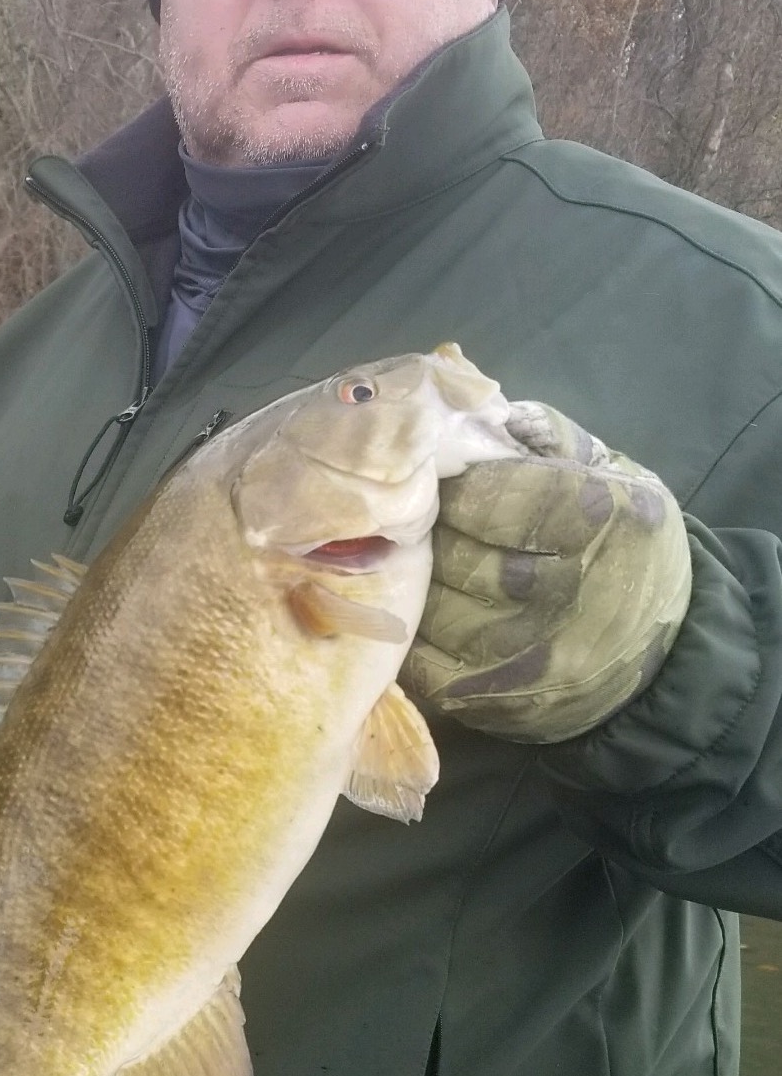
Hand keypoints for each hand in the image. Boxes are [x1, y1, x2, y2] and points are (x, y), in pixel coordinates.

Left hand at [402, 401, 692, 742]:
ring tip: (421, 563)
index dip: (451, 484)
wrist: (661, 659)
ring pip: (427, 602)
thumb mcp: (609, 473)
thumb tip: (453, 373)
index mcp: (600, 518)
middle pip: (448, 549)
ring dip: (414, 580)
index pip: (481, 493)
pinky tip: (422, 609)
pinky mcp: (494, 702)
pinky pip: (420, 656)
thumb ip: (538, 430)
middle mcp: (567, 591)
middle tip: (420, 520)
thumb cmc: (627, 547)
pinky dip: (412, 629)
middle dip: (426, 530)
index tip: (445, 481)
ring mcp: (527, 657)